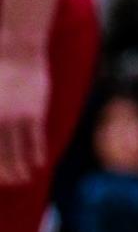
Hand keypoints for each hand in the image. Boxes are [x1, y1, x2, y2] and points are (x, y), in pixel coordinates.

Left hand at [0, 50, 50, 185]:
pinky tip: (39, 164)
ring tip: (22, 180)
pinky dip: (36, 154)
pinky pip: (35, 140)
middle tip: (8, 182)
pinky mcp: (34, 112)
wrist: (17, 48)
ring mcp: (16, 118)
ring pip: (17, 153)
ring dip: (19, 170)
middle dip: (3, 174)